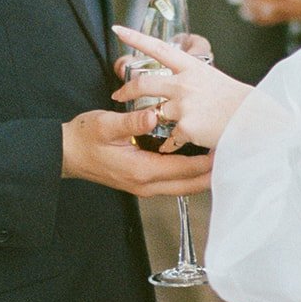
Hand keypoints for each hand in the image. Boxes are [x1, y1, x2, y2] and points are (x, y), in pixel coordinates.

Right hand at [61, 107, 212, 195]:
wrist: (66, 154)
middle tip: (234, 154)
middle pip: (190, 185)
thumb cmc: (84, 138)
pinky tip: (198, 159)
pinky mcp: (142, 181)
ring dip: (202, 174)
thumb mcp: (106, 125)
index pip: (185, 170)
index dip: (208, 161)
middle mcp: (146, 184)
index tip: (227, 147)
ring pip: (183, 186)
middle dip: (213, 172)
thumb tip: (151, 115)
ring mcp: (144, 185)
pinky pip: (173, 182)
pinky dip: (188, 173)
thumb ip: (131, 122)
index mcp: (141, 171)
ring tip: (222, 156)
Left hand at [111, 25, 252, 151]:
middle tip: (118, 95)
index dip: (136, 37)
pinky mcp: (186, 126)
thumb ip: (194, 82)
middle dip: (126, 90)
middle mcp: (185, 83)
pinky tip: (171, 148)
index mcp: (193, 68)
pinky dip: (169, 145)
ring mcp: (184, 104)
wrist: (255, 118)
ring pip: (154, 113)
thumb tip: (180, 89)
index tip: (117, 29)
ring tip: (148, 128)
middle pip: (144, 83)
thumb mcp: (215, 81)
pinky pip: (169, 138)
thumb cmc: (239, 102)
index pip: (159, 48)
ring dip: (148, 121)